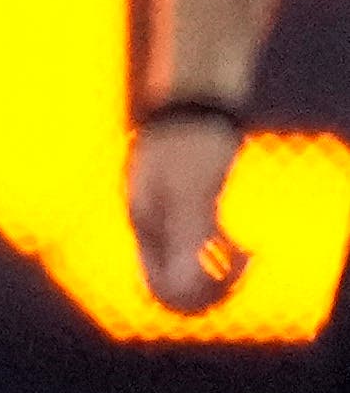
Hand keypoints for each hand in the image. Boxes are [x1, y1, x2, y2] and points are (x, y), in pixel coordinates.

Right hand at [129, 115, 247, 312]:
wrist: (194, 97)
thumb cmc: (192, 139)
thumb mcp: (194, 190)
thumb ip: (187, 237)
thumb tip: (182, 287)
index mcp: (145, 226)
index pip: (160, 288)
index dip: (195, 296)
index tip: (229, 276)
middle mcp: (150, 227)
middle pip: (173, 284)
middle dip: (211, 286)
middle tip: (245, 266)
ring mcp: (165, 216)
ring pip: (188, 267)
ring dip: (220, 271)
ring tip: (247, 255)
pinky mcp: (184, 205)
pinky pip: (199, 249)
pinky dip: (222, 252)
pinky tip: (240, 241)